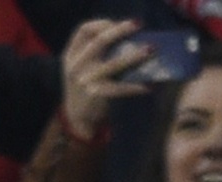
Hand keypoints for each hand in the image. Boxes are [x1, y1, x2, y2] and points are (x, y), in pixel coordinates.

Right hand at [59, 19, 149, 136]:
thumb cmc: (86, 88)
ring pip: (113, 63)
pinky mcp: (95, 95)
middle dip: (120, 30)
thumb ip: (97, 53)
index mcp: (71, 56)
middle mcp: (76, 66)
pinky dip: (134, 87)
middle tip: (138, 25)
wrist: (76, 118)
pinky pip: (119, 88)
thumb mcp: (82, 68)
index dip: (101, 24)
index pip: (83, 30)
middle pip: (99, 41)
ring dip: (134, 56)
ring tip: (150, 50)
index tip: (117, 23)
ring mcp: (85, 81)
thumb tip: (131, 40)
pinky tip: (147, 87)